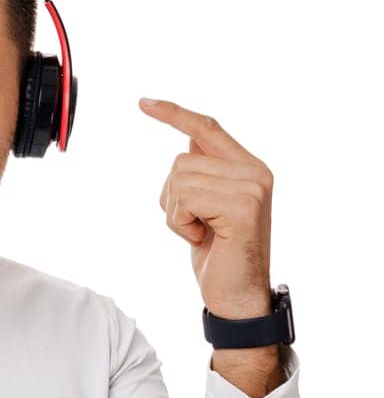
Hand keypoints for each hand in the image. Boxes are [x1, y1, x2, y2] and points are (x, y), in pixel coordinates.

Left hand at [143, 97, 274, 317]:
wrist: (237, 295)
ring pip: (179, 178)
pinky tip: (202, 238)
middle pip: (181, 159)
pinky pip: (184, 199)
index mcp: (248, 167)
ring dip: (176, 212)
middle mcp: (255, 171)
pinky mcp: (243, 206)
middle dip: (172, 196)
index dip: (173, 113)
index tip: (143, 102)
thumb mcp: (206, 206)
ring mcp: (252, 187)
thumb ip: (204, 171)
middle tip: (195, 224)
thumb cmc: (218, 253)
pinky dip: (180, 223)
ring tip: (201, 231)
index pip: (206, 127)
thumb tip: (189, 136)